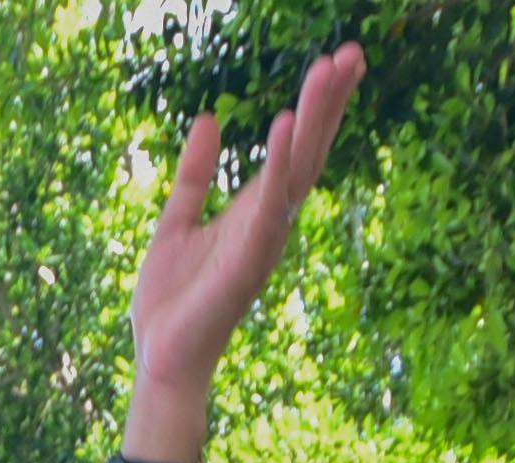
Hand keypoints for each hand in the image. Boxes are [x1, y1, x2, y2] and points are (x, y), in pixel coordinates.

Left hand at [129, 46, 360, 396]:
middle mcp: (270, 222)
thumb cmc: (173, 301)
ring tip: (330, 70)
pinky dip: (277, 166)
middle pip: (307, 150)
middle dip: (328, 101)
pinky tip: (285, 125)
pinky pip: (268, 205)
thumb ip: (195, 173)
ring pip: (297, 169)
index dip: (315, 106)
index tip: (335, 62)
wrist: (161, 358)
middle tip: (353, 52)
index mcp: (255, 210)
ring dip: (314, 119)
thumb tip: (210, 119)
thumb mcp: (178, 218)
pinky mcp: (248, 260)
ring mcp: (264, 240)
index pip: (294, 148)